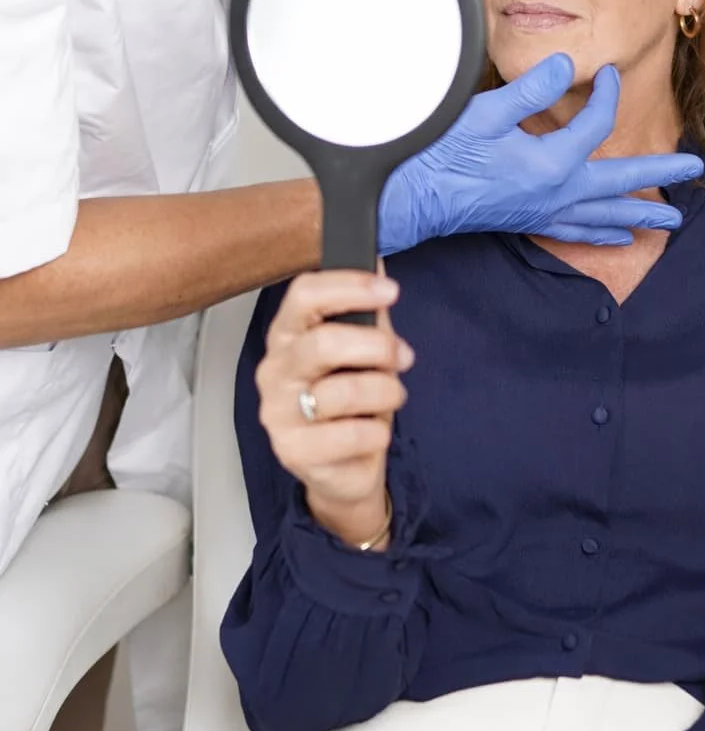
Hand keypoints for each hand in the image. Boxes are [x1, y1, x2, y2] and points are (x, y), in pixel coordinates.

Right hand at [256, 269, 411, 544]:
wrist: (343, 468)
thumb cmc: (350, 403)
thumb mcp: (362, 352)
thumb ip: (368, 311)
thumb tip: (379, 262)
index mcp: (287, 335)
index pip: (303, 295)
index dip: (349, 287)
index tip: (390, 290)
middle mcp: (275, 370)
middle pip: (323, 342)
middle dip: (377, 347)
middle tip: (404, 357)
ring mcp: (278, 412)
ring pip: (343, 391)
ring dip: (384, 392)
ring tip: (391, 397)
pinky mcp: (293, 451)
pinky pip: (351, 434)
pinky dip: (377, 432)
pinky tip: (374, 432)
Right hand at [378, 55, 704, 254]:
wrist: (414, 196)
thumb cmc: (443, 154)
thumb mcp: (486, 112)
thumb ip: (530, 89)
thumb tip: (566, 63)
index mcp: (551, 163)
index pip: (596, 124)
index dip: (606, 95)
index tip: (607, 74)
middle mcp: (555, 192)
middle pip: (619, 182)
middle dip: (658, 175)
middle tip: (693, 171)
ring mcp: (543, 210)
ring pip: (603, 215)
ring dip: (638, 214)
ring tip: (670, 223)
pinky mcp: (529, 219)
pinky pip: (577, 230)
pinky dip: (601, 234)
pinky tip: (617, 240)